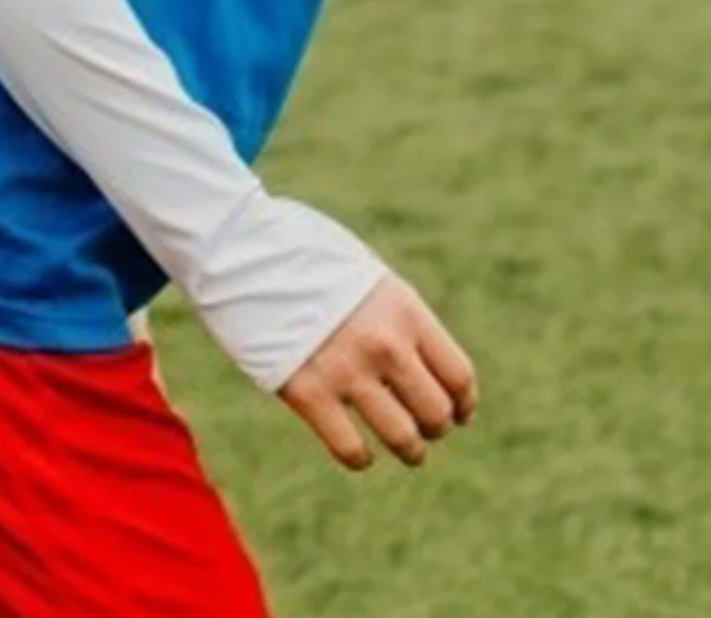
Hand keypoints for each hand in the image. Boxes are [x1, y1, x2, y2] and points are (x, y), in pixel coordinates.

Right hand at [279, 275, 477, 470]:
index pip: (458, 376)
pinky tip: (358, 450)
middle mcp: (383, 343)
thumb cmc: (309, 262)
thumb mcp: (369, 279)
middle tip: (422, 427)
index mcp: (404, 310)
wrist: (247, 252)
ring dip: (410, 451)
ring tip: (405, 449)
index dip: (462, 403)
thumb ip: (398, 320)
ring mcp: (345, 370)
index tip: (457, 413)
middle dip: (434, 427)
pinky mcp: (307, 393)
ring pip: (402, 438)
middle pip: (436, 412)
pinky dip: (360, 458)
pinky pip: (351, 450)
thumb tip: (422, 367)